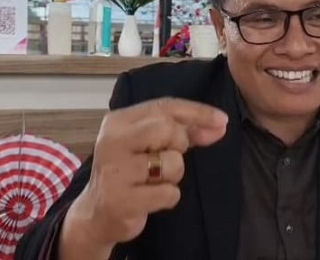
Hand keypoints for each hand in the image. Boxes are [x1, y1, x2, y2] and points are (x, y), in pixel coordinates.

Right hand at [59, 98, 227, 258]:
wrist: (96, 214)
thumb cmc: (129, 173)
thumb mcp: (150, 145)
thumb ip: (183, 131)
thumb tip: (220, 125)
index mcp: (118, 121)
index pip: (164, 106)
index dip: (197, 111)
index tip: (222, 120)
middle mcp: (113, 140)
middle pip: (168, 128)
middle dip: (179, 145)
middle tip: (166, 158)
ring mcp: (116, 170)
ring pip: (172, 162)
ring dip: (173, 175)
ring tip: (153, 181)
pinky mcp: (121, 199)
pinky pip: (168, 193)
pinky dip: (167, 197)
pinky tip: (148, 199)